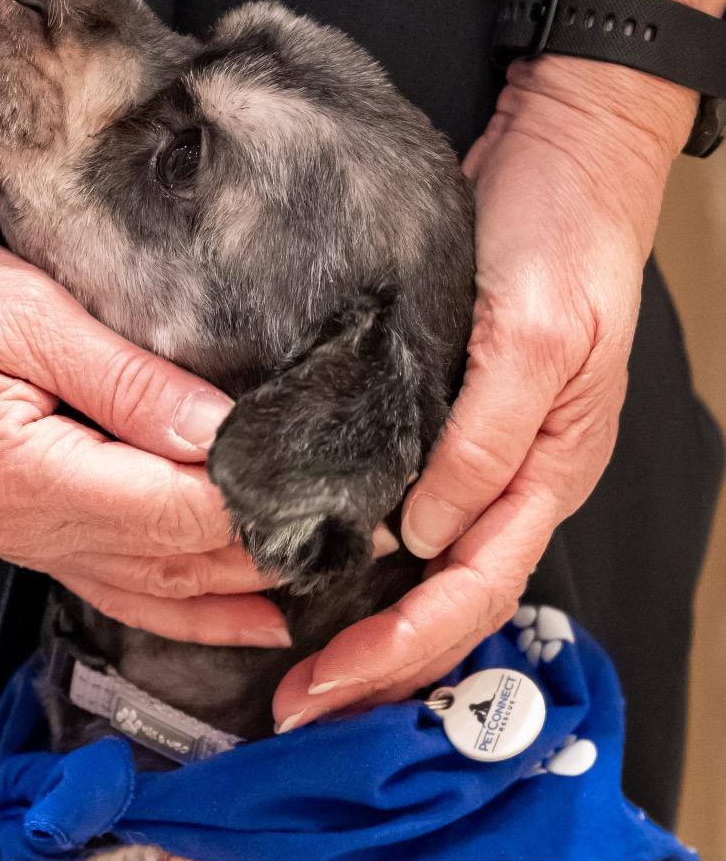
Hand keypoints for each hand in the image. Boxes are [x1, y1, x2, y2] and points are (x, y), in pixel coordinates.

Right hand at [0, 224, 287, 647]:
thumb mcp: (37, 321)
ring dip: (234, 591)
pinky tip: (235, 616)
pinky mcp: (32, 529)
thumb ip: (130, 384)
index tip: (328, 490)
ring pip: (152, 591)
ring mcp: (27, 539)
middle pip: (171, 561)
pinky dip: (182, 606)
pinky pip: (119, 587)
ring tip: (312, 584)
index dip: (253, 507)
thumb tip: (217, 433)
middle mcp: (28, 529)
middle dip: (261, 552)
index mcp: (29, 477)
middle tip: (348, 537)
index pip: (172, 513)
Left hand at [272, 57, 695, 729]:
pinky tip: (309, 564)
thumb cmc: (563, 240)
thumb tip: (423, 533)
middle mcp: (510, 477)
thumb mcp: (534, 337)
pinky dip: (361, 552)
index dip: (401, 646)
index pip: (473, 589)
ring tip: (299, 658)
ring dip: (367, 620)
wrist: (559, 161)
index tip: (326, 681)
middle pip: (447, 598)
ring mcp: (477, 452)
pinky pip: (404, 506)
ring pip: (426, 567)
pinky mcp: (441, 417)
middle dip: (377, 660)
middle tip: (298, 699)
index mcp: (547, 473)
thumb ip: (487, 440)